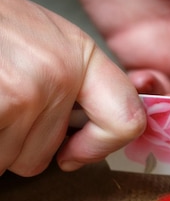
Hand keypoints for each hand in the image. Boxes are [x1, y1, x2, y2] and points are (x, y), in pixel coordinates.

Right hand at [0, 0, 144, 175]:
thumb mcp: (43, 40)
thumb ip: (70, 84)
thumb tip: (78, 145)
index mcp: (82, 56)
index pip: (126, 121)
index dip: (100, 148)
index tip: (72, 155)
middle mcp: (62, 73)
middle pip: (43, 156)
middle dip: (13, 142)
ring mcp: (27, 90)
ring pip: (8, 161)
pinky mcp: (0, 102)